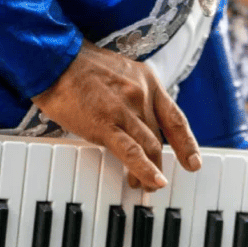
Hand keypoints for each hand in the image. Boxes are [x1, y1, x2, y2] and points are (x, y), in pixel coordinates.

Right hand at [32, 40, 201, 189]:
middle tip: (156, 181)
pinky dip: (145, 169)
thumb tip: (134, 120)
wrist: (54, 60)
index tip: (192, 161)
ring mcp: (125, 110)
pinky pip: (132, 152)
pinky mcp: (106, 124)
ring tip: (147, 187)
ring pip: (150, 147)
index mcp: (147, 81)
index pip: (175, 117)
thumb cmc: (78, 67)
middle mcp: (142, 95)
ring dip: (151, 172)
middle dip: (161, 163)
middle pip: (160, 138)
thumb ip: (131, 95)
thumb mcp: (118, 73)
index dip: (186, 143)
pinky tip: (152, 182)